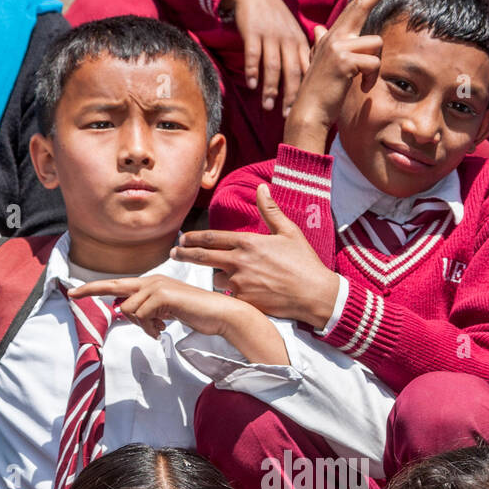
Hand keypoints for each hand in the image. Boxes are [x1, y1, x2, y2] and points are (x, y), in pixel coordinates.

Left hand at [71, 275, 235, 339]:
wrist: (219, 315)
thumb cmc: (195, 314)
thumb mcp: (165, 313)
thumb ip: (147, 312)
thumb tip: (128, 315)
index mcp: (151, 283)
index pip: (119, 284)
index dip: (95, 288)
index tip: (73, 292)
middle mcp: (151, 280)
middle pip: (115, 287)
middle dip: (91, 290)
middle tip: (70, 294)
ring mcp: (156, 285)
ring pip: (129, 309)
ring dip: (142, 325)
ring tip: (159, 328)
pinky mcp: (163, 295)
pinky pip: (141, 314)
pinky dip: (151, 326)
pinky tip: (164, 328)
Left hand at [174, 184, 339, 327]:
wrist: (314, 295)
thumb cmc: (304, 262)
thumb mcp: (289, 231)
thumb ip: (270, 210)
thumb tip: (262, 187)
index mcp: (248, 242)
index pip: (210, 237)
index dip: (192, 237)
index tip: (182, 238)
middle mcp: (239, 262)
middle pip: (201, 257)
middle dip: (184, 254)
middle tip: (174, 253)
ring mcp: (239, 283)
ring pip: (216, 278)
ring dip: (217, 275)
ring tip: (226, 276)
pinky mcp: (244, 301)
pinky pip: (228, 295)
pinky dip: (231, 292)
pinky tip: (239, 292)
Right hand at [222, 0, 310, 115]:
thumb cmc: (275, 17)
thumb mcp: (293, 32)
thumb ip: (301, 54)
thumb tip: (309, 81)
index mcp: (299, 42)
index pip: (307, 70)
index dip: (306, 92)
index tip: (306, 110)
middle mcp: (288, 39)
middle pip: (292, 72)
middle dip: (290, 96)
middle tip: (288, 116)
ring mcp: (270, 35)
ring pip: (273, 66)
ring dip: (270, 88)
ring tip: (268, 107)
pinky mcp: (253, 31)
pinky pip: (253, 54)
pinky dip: (253, 70)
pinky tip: (252, 86)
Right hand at [283, 0, 397, 152]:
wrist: (308, 113)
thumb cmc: (319, 92)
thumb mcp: (321, 64)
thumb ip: (322, 44)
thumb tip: (319, 29)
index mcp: (332, 37)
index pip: (353, 8)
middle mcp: (334, 36)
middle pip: (361, 6)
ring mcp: (338, 47)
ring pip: (376, 44)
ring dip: (376, 66)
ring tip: (364, 82)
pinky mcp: (345, 61)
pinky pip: (374, 63)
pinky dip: (372, 79)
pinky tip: (363, 88)